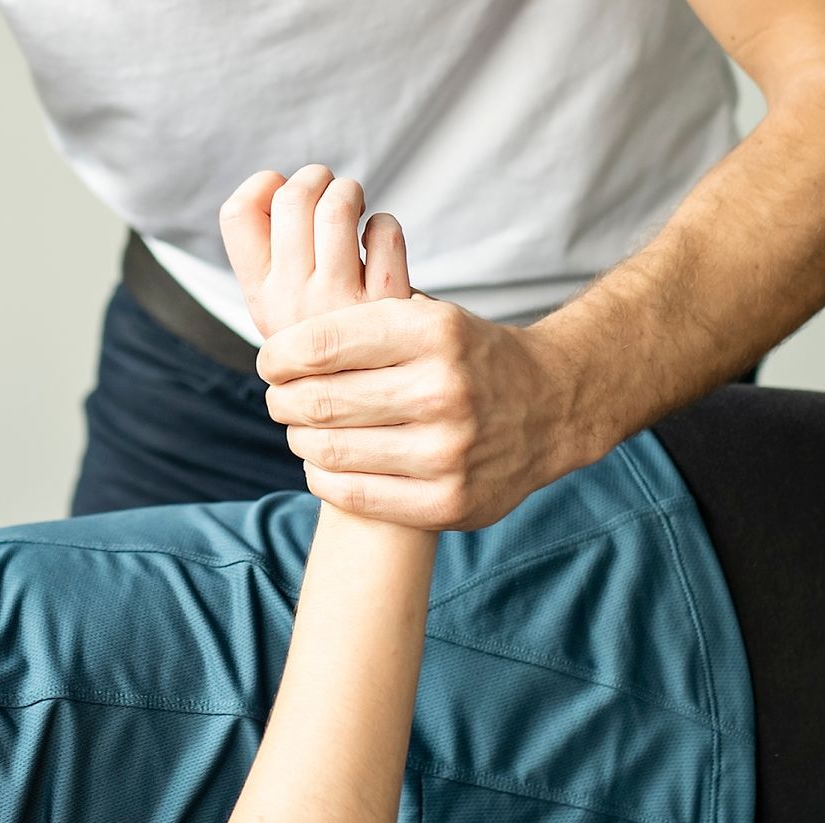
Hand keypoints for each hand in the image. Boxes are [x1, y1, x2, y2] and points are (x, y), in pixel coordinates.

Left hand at [223, 169, 587, 530]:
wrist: (554, 406)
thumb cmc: (468, 359)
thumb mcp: (428, 318)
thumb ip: (362, 322)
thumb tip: (277, 342)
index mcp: (433, 333)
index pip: (321, 345)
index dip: (279, 356)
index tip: (270, 362)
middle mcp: (443, 391)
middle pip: (318, 401)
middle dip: (282, 400)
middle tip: (278, 398)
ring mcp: (448, 452)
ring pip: (329, 450)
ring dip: (300, 439)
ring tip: (300, 429)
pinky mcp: (448, 502)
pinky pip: (353, 494)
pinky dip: (323, 478)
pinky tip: (323, 464)